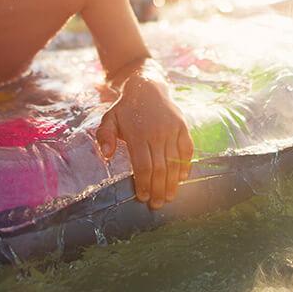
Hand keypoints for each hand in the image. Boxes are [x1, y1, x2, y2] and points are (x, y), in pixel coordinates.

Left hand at [95, 77, 193, 208]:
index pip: (142, 166)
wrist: (147, 87)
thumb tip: (106, 155)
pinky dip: (186, 165)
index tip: (144, 197)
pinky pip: (187, 149)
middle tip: (158, 204)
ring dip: (173, 182)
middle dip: (159, 189)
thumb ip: (105, 136)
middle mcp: (156, 133)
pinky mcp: (182, 126)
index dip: (144, 184)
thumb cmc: (126, 109)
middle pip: (160, 168)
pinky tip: (182, 178)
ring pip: (174, 162)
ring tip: (170, 197)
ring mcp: (171, 129)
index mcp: (137, 134)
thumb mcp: (109, 119)